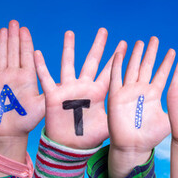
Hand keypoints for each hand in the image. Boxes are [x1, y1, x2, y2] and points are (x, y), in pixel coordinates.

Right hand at [0, 20, 44, 137]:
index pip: (26, 55)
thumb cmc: (27, 121)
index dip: (25, 42)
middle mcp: (13, 75)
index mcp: (26, 77)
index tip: (25, 29)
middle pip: (13, 51)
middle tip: (14, 22)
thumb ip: (49, 92)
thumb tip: (64, 83)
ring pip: (1, 56)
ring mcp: (0, 79)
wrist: (9, 132)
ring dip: (2, 43)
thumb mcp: (42, 105)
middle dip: (13, 37)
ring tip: (4, 29)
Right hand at [34, 28, 113, 148]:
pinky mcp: (53, 96)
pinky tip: (36, 53)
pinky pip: (46, 79)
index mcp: (98, 92)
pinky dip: (41, 67)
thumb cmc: (88, 138)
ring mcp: (68, 89)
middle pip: (91, 61)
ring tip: (69, 33)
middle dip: (98, 46)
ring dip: (68, 48)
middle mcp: (83, 87)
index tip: (124, 43)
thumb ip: (119, 115)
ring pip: (68, 64)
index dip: (116, 58)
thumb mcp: (108, 125)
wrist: (68, 147)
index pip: (109, 71)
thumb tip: (140, 114)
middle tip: (104, 30)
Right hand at [107, 37, 175, 155]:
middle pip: (147, 66)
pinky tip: (119, 53)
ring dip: (135, 55)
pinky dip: (117, 65)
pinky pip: (116, 77)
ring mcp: (128, 92)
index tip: (175, 49)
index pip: (162, 73)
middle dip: (151, 53)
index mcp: (154, 94)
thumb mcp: (168, 121)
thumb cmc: (150, 137)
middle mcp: (141, 90)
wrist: (132, 147)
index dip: (168, 62)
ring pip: (132, 68)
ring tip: (139, 42)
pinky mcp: (116, 96)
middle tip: (155, 38)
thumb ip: (177, 110)